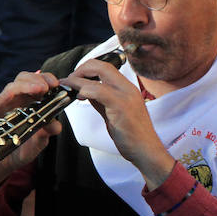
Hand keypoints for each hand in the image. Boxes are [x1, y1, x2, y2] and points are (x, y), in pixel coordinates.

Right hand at [0, 70, 62, 197]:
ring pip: (13, 86)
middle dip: (38, 78)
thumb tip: (56, 125)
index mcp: (30, 102)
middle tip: (48, 86)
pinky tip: (14, 94)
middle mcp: (17, 100)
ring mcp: (5, 105)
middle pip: (25, 78)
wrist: (5, 163)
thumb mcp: (39, 141)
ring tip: (39, 89)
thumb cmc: (21, 148)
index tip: (56, 84)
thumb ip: (47, 131)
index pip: (37, 82)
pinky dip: (8, 94)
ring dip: (26, 84)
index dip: (47, 78)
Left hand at [64, 59, 174, 188]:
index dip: (87, 68)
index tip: (76, 77)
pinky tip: (79, 96)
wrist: (147, 150)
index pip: (105, 66)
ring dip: (78, 79)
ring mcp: (126, 95)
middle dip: (81, 69)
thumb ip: (101, 100)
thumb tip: (85, 92)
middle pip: (101, 65)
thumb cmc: (133, 135)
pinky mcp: (121, 106)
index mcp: (127, 88)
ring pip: (99, 73)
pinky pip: (99, 91)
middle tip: (70, 80)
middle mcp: (128, 88)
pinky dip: (85, 90)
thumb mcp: (114, 113)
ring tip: (69, 87)